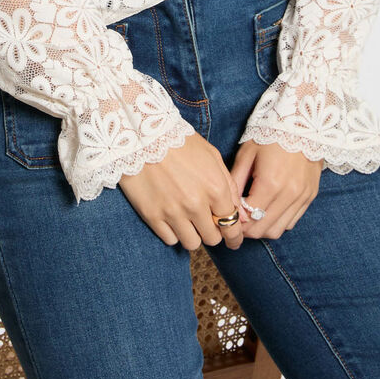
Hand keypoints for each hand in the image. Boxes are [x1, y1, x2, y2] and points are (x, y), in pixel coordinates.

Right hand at [118, 131, 249, 250]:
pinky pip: (170, 240)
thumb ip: (228, 185)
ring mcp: (173, 212)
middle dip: (212, 232)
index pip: (231, 225)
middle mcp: (195, 204)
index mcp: (215, 188)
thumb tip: (236, 211)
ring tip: (188, 220)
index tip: (233, 241)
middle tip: (206, 222)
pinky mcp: (152, 216)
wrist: (143, 135)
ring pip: (192, 244)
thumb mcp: (212, 156)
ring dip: (193, 234)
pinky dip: (174, 232)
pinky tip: (172, 218)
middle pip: (212, 238)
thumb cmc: (180, 142)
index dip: (234, 236)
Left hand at [228, 140, 322, 239]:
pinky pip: (292, 222)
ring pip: (279, 230)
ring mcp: (301, 197)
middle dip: (247, 231)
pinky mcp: (310, 196)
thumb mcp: (247, 154)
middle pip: (263, 230)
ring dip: (263, 229)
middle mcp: (288, 194)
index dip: (236, 222)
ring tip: (253, 218)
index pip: (249, 218)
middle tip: (238, 222)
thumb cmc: (270, 135)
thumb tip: (228, 205)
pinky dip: (278, 222)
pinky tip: (269, 211)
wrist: (304, 123)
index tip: (228, 217)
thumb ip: (236, 181)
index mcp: (269, 183)